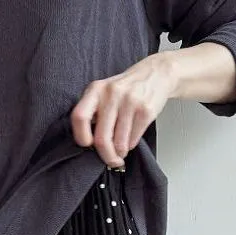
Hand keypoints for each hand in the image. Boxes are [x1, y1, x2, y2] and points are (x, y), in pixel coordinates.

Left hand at [70, 52, 176, 167]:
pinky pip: (133, 140)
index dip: (81, 137)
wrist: (156, 73)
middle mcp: (111, 94)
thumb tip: (90, 144)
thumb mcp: (104, 92)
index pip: (79, 117)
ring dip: (121, 152)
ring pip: (119, 144)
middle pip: (102, 139)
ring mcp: (129, 102)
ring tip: (122, 148)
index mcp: (96, 90)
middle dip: (107, 156)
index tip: (88, 145)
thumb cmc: (126, 89)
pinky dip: (132, 145)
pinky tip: (132, 137)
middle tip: (111, 160)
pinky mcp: (145, 111)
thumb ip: (94, 112)